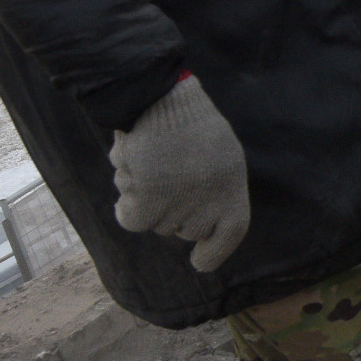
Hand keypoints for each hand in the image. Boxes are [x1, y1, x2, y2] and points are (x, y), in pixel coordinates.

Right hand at [109, 74, 251, 272]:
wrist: (162, 99)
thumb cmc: (191, 123)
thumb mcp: (222, 156)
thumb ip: (216, 191)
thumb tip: (199, 231)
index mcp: (232, 190)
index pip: (229, 236)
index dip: (214, 253)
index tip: (199, 261)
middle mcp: (208, 204)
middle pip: (186, 230)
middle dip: (177, 210)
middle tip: (172, 174)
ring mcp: (178, 206)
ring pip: (156, 223)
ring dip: (149, 199)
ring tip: (154, 162)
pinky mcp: (146, 202)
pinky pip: (132, 220)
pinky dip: (127, 205)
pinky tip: (131, 178)